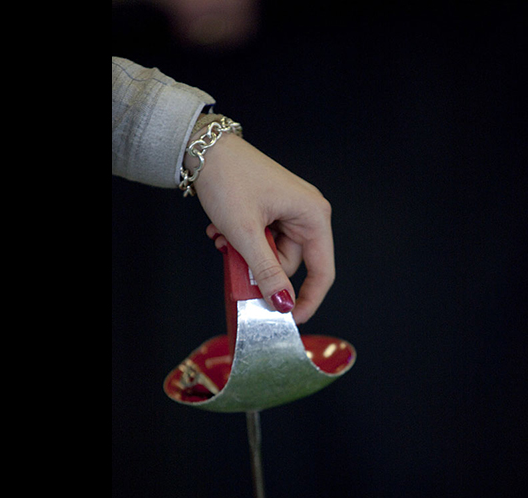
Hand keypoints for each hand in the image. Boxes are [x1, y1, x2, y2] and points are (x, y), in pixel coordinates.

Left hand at [190, 132, 334, 324]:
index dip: (308, 299)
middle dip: (260, 268)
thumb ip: (267, 272)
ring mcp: (290, 211)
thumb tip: (284, 303)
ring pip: (273, 253)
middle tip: (234, 262)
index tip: (290, 320)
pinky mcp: (274, 210)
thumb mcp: (246, 232)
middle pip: (291, 263)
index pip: (322, 270)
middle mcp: (307, 213)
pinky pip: (264, 240)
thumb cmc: (229, 178)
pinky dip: (243, 241)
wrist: (204, 148)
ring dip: (246, 254)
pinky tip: (223, 230)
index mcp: (313, 215)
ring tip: (223, 238)